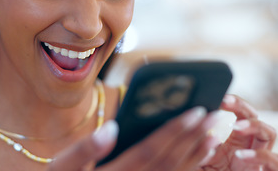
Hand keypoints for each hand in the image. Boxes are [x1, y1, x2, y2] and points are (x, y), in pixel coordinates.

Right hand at [46, 107, 219, 170]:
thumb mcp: (61, 169)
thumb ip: (83, 150)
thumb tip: (112, 127)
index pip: (149, 150)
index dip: (173, 131)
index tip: (196, 111)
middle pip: (168, 162)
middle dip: (194, 138)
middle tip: (216, 116)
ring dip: (197, 154)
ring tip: (216, 134)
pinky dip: (190, 168)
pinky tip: (203, 155)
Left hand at [199, 94, 277, 170]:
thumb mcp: (199, 157)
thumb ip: (198, 141)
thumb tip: (190, 120)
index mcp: (235, 138)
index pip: (239, 112)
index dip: (232, 102)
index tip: (219, 96)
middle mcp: (250, 145)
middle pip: (255, 116)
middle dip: (242, 107)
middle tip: (226, 103)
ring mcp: (259, 158)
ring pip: (270, 133)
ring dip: (254, 126)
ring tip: (236, 127)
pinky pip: (274, 161)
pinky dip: (259, 157)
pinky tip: (240, 156)